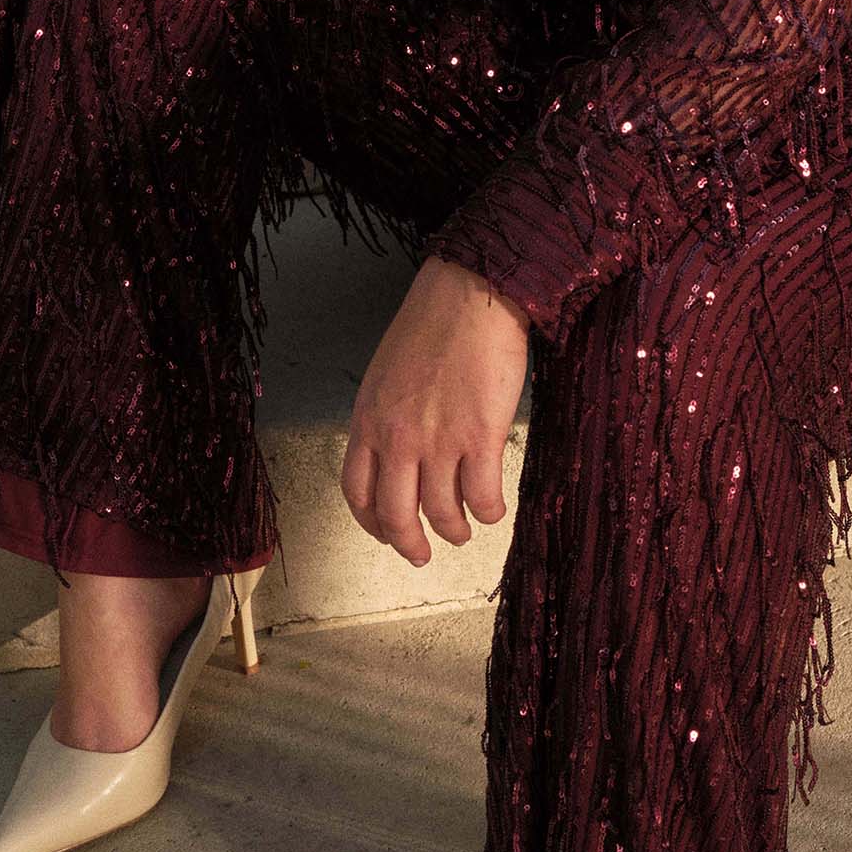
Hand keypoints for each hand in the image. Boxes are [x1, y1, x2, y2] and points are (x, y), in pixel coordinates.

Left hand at [341, 256, 530, 567]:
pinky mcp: (480, 438)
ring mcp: (438, 441)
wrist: (472, 295)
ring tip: (465, 531)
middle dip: (410, 544)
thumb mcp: (386, 373)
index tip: (386, 533)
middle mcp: (397, 438)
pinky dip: (489, 512)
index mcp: (368, 421)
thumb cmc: (433, 323)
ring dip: (455, 531)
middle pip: (395, 515)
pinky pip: (483, 496)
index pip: (357, 492)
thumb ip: (385, 416)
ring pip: (442, 513)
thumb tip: (398, 453)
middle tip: (423, 555)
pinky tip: (494, 509)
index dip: (371, 524)